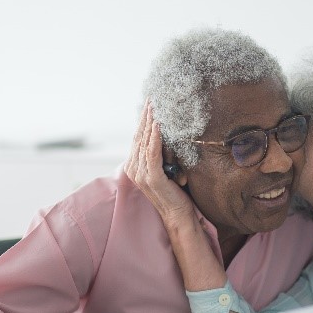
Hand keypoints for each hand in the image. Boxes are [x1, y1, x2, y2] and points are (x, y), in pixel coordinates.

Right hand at [125, 103, 196, 226]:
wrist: (178, 214)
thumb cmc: (175, 192)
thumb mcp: (166, 168)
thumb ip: (161, 154)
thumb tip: (165, 134)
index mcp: (134, 166)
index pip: (138, 137)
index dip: (143, 120)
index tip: (149, 103)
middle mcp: (133, 169)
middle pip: (139, 136)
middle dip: (145, 116)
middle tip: (151, 98)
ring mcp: (141, 174)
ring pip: (145, 142)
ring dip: (150, 122)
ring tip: (155, 106)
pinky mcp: (151, 178)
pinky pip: (152, 153)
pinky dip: (155, 138)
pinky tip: (158, 124)